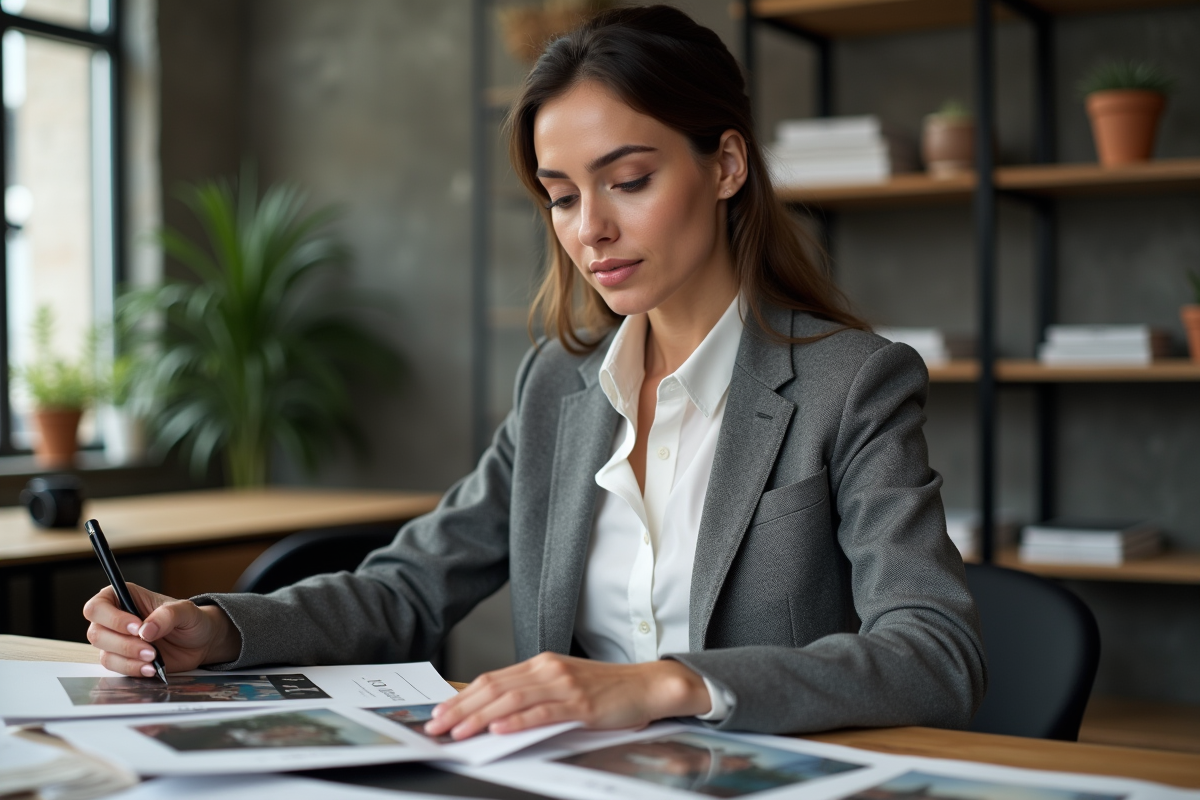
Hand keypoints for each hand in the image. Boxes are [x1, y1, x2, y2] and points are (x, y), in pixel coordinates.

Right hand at [82, 584, 240, 676]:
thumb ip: (167, 615)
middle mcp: (114, 619)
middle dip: (123, 644)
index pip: (97, 607)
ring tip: (154, 658)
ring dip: (128, 659)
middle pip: (95, 634)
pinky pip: (116, 669)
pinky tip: (151, 669)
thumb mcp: (186, 611)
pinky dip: (133, 670)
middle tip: (150, 648)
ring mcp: (116, 641)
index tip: (136, 627)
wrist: (199, 642)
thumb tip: (145, 630)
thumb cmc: (190, 620)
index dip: (112, 618)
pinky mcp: (123, 660)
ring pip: (104, 654)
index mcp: (124, 597)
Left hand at [424, 652, 711, 740]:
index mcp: (541, 664)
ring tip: (458, 731)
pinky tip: (499, 730)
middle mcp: (548, 670)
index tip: (440, 712)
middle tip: (437, 725)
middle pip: (494, 689)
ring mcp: (564, 685)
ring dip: (480, 717)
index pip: (491, 679)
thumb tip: (495, 711)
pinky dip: (518, 722)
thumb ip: (532, 693)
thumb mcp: (563, 685)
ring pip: (512, 700)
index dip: (462, 696)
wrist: (647, 685)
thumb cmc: (606, 689)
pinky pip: (543, 713)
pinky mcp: (581, 704)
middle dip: (461, 708)